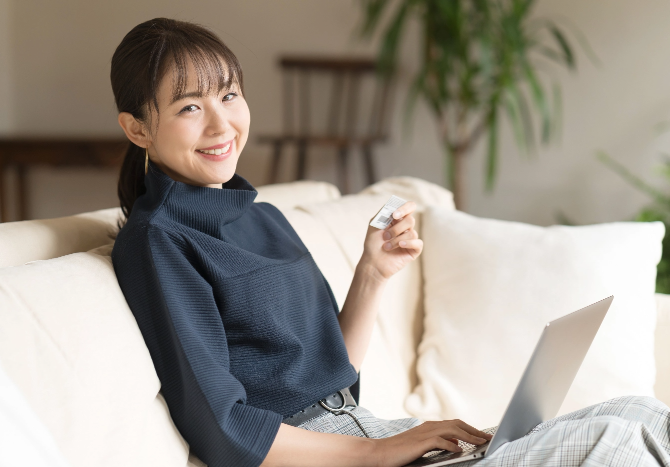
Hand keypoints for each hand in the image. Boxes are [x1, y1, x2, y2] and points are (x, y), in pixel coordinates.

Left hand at [360, 201, 422, 281]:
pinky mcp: (414, 250)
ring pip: (412, 233)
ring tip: (386, 247)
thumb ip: (384, 212)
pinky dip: (408, 243)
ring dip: (396, 240)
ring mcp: (411, 238)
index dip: (404, 209)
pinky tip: (399, 246)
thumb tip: (395, 205)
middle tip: (385, 236)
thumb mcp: (375, 224)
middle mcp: (406, 227)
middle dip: (396, 229)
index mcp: (398, 219)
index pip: (410, 206)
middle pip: (410, 220)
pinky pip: (418, 243)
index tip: (394, 215)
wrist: (373, 262)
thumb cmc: (373, 243)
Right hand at [371, 419, 492, 466]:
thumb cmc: (399, 451)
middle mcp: (428, 426)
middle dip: (473, 430)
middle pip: (456, 424)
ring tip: (480, 443)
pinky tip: (459, 450)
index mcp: (429, 426)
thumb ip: (438, 442)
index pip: (455, 424)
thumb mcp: (422, 445)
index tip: (482, 435)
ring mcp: (424, 433)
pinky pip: (439, 441)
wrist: (380, 452)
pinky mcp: (419, 443)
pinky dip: (451, 444)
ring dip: (468, 436)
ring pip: (451, 430)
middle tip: (487, 438)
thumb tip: (456, 444)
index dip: (470, 428)